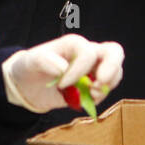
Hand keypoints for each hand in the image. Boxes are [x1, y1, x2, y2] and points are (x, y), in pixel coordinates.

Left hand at [3, 34, 123, 112]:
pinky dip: (100, 97)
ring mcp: (94, 69)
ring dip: (107, 86)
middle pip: (114, 52)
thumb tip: (63, 69)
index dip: (79, 70)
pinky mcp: (93, 85)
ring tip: (91, 95)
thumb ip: (45, 60)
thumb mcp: (31, 61)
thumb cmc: (31, 67)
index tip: (62, 84)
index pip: (88, 53)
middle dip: (112, 69)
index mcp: (74, 44)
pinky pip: (107, 90)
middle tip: (99, 84)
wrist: (29, 85)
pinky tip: (85, 100)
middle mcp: (88, 54)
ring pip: (116, 72)